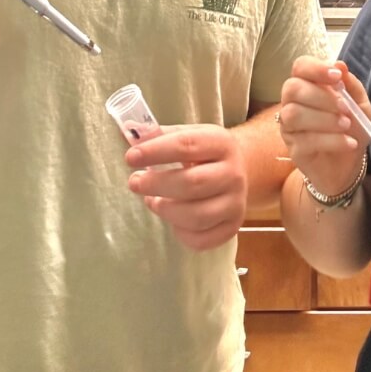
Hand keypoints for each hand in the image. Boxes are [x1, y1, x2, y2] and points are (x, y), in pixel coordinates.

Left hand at [125, 125, 246, 252]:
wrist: (239, 170)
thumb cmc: (204, 153)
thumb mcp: (188, 135)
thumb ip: (160, 135)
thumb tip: (131, 132)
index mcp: (222, 143)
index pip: (187, 145)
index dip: (156, 151)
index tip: (131, 157)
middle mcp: (234, 173)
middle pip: (193, 183)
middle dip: (157, 184)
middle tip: (135, 182)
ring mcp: (236, 203)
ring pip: (196, 216)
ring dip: (166, 210)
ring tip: (152, 200)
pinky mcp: (232, 227)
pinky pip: (201, 240)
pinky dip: (180, 233)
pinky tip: (172, 218)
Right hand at [279, 57, 370, 196]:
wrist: (349, 164)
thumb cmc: (351, 128)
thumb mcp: (360, 104)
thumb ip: (350, 85)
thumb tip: (340, 65)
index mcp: (308, 84)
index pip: (300, 66)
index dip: (316, 69)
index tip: (336, 77)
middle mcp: (292, 102)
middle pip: (293, 88)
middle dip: (322, 97)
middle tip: (346, 108)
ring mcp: (289, 126)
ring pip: (294, 114)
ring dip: (325, 119)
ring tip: (346, 126)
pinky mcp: (293, 149)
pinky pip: (306, 140)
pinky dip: (332, 140)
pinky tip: (349, 143)